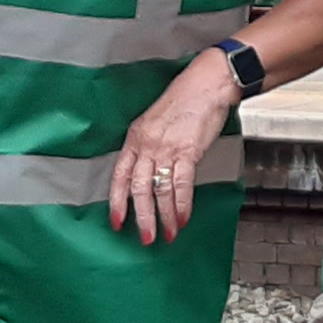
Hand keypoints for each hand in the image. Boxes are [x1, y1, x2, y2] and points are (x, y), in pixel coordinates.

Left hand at [110, 74, 234, 246]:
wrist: (206, 85)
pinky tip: (183, 218)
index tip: (117, 221)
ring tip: (167, 234)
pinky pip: (181, 184)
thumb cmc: (184, 101)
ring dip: (165, 216)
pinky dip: (182, 204)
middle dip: (142, 217)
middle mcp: (147, 145)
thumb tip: (151, 173)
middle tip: (145, 237)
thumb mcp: (155, 122)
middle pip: (139, 189)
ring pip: (160, 191)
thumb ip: (149, 146)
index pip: (120, 175)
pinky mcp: (187, 151)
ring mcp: (166, 149)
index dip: (117, 201)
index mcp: (135, 138)